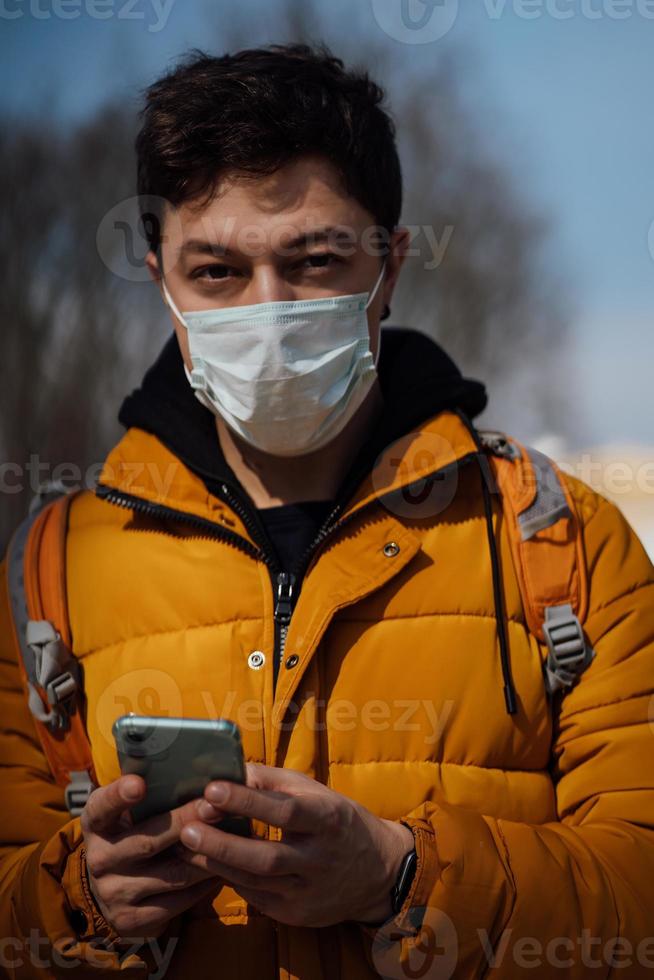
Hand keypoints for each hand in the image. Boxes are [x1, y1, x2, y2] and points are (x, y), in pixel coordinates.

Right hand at [81, 775, 223, 938]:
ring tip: (232, 836)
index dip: (119, 796)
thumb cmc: (133, 832)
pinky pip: (177, 902)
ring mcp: (113, 892)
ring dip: (206, 855)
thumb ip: (149, 792)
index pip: (102, 807)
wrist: (113, 887)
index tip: (139, 783)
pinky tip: (223, 868)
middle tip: (216, 806)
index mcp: (96, 823)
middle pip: (148, 841)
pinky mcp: (130, 920)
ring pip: (171, 874)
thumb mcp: (129, 811)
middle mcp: (99, 858)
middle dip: (186, 822)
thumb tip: (194, 768)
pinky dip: (204, 884)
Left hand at [178, 763, 415, 927]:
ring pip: (257, 882)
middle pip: (267, 856)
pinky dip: (232, 880)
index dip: (246, 801)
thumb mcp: (314, 791)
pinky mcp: (299, 914)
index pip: (284, 810)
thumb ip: (272, 780)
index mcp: (329, 818)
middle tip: (185, 830)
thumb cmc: (336, 820)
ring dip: (217, 864)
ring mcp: (310, 892)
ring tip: (185, 848)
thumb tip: (230, 770)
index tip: (212, 789)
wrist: (378, 870)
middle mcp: (322, 858)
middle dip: (222, 843)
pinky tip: (210, 866)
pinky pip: (258, 898)